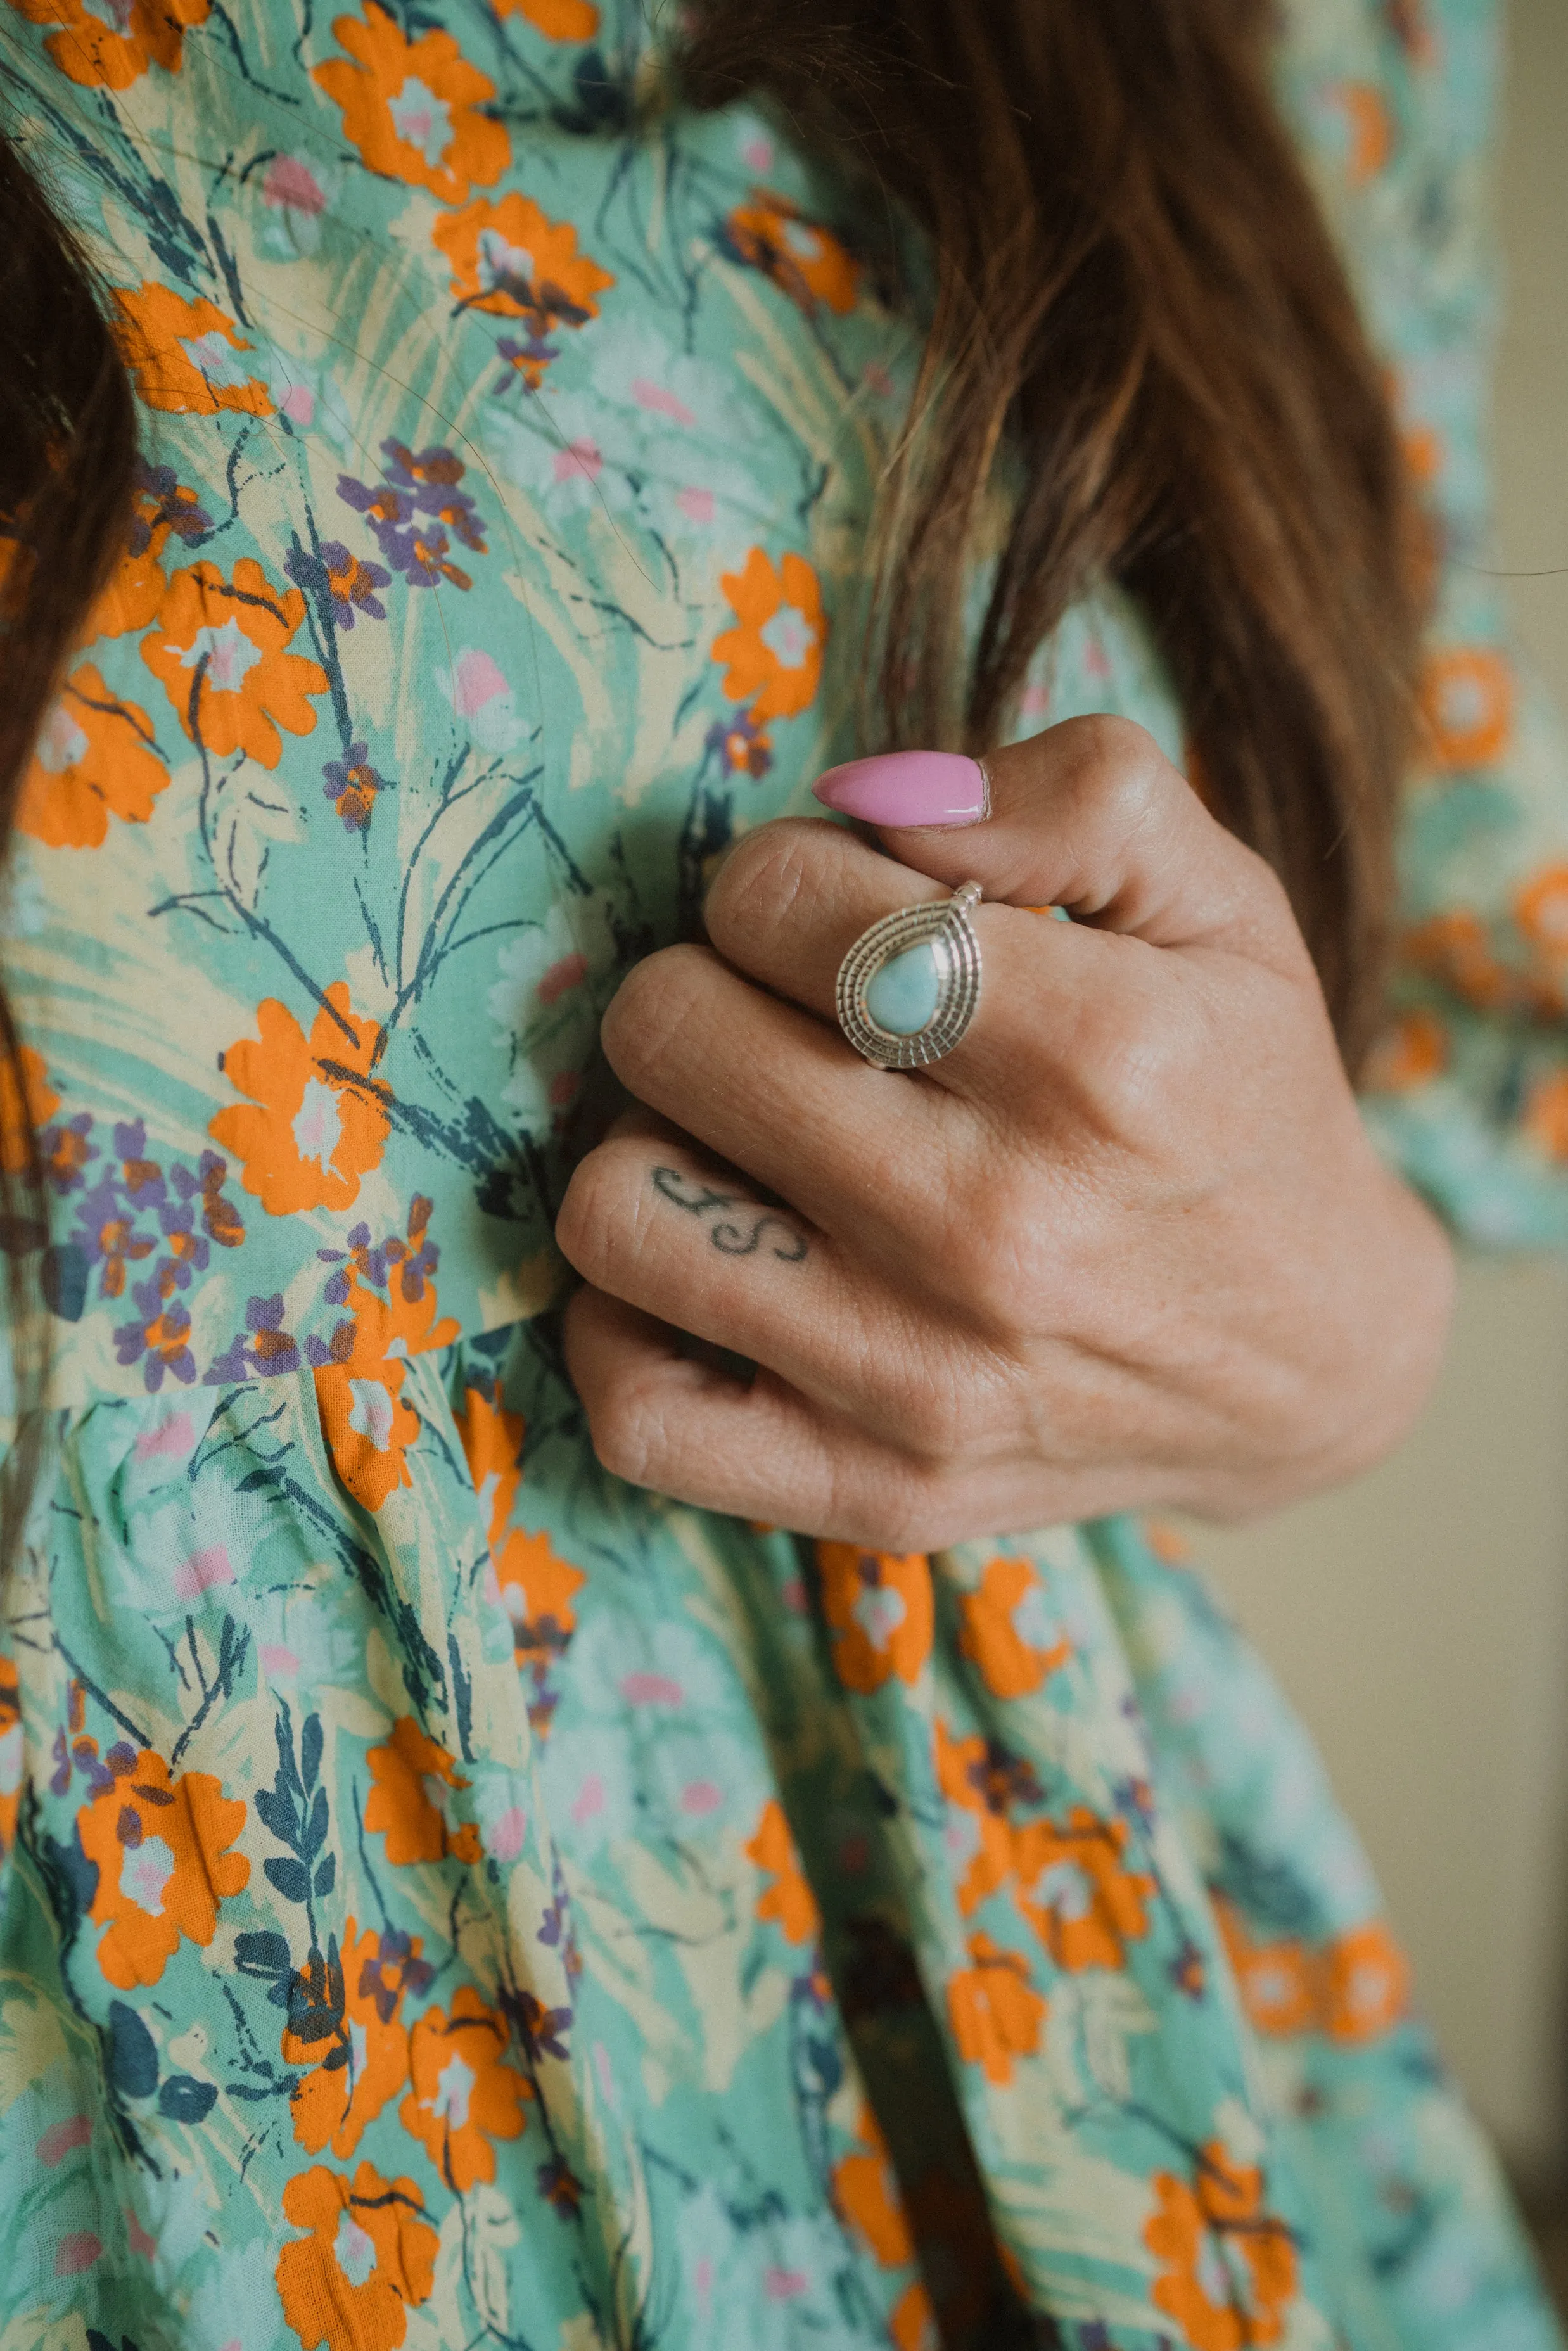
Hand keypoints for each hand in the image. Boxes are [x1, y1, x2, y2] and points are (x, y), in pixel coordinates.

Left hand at [555, 717, 1453, 1547]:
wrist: (1308, 1359)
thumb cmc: (1242, 1103)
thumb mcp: (1223, 906)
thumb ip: (1077, 795)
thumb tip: (872, 793)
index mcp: (1094, 1055)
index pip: (779, 897)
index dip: (785, 874)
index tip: (841, 916)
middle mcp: (998, 1226)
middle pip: (670, 1029)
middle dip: (706, 985)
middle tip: (781, 1016)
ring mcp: (923, 1378)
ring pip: (618, 1208)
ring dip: (655, 1144)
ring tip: (739, 1138)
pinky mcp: (876, 1493)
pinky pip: (640, 1413)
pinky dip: (624, 1331)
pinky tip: (706, 1266)